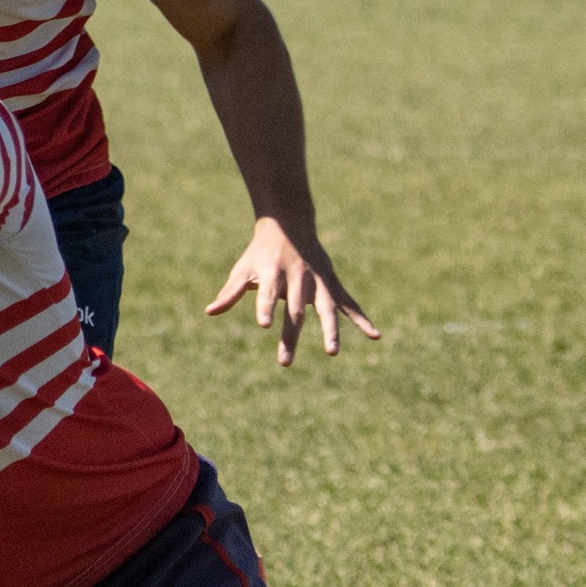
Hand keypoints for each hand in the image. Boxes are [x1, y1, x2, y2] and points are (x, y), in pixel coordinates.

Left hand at [207, 217, 378, 364]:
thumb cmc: (260, 252)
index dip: (266, 307)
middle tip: (285, 362)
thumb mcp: (243, 268)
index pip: (268, 293)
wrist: (289, 224)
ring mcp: (318, 281)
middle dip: (291, 335)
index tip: (265, 325)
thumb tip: (210, 312)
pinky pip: (349, 303)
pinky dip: (362, 319)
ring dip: (330, 330)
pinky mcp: (331, 284)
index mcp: (273, 273)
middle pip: (295, 310)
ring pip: (326, 308)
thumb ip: (231, 292)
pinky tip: (375, 335)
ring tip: (332, 352)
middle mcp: (298, 278)